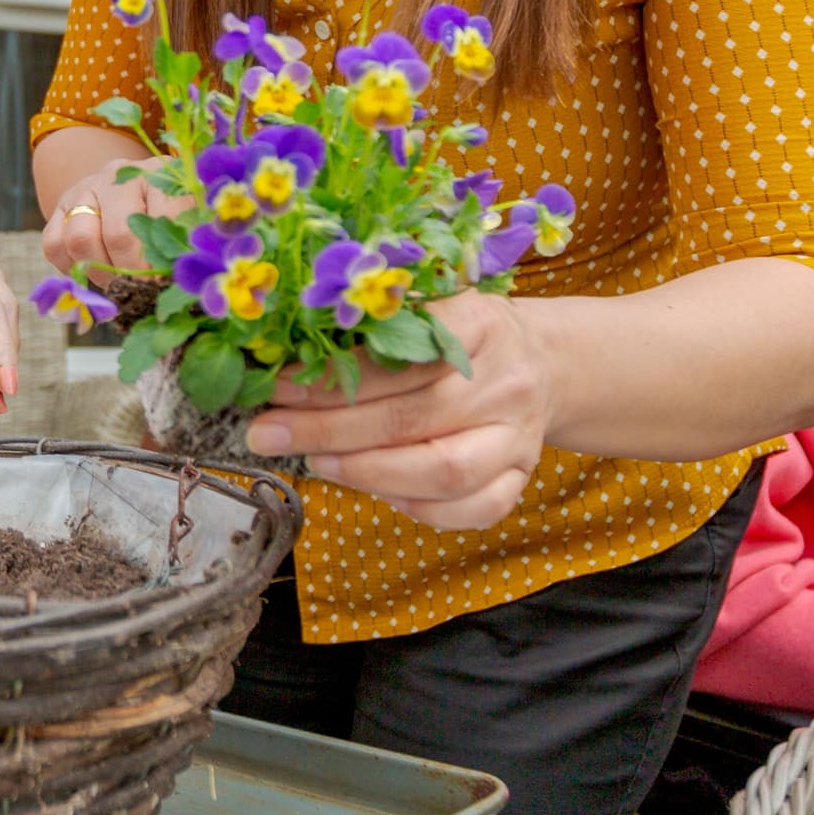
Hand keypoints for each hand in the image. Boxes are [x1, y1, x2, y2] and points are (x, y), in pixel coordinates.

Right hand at [39, 165, 174, 281]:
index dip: (164, 260)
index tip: (166, 284)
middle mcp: (118, 175)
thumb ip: (183, 243)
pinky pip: (54, 244)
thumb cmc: (164, 215)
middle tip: (141, 290)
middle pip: (118, 234)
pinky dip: (71, 269)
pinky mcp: (60, 206)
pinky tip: (92, 274)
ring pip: (80, 239)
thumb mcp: (182, 222)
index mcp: (158, 175)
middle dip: (131, 273)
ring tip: (118, 284)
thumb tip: (176, 284)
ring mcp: (85, 188)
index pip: (161, 221)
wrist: (128, 193)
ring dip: (100, 273)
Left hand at [244, 294, 556, 529]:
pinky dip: (418, 507)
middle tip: (270, 433)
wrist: (543, 363)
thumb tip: (287, 354)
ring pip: (444, 470)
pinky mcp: (522, 476)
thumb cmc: (465, 336)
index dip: (334, 376)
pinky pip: (474, 508)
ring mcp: (519, 435)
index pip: (401, 355)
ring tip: (315, 461)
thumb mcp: (431, 306)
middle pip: (411, 416)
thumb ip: (375, 324)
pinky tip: (375, 489)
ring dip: (367, 472)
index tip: (279, 386)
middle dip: (328, 429)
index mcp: (480, 322)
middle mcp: (506, 381)